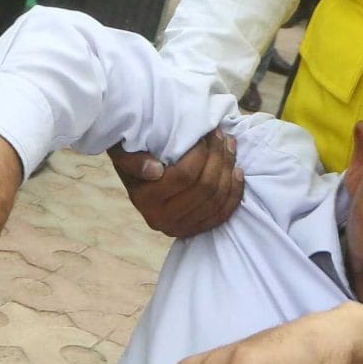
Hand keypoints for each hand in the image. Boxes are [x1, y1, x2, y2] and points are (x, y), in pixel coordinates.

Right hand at [108, 128, 242, 238]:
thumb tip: (155, 170)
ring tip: (229, 146)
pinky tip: (237, 172)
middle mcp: (160, 219)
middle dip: (218, 157)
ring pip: (216, 199)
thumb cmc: (134, 158)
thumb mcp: (125, 152)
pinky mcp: (193, 230)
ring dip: (228, 169)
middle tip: (221, 135)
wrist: (138, 179)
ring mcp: (179, 228)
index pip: (185, 175)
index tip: (206, 132)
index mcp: (144, 199)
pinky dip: (234, 193)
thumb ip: (133, 160)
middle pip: (205, 188)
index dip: (202, 153)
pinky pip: (222, 215)